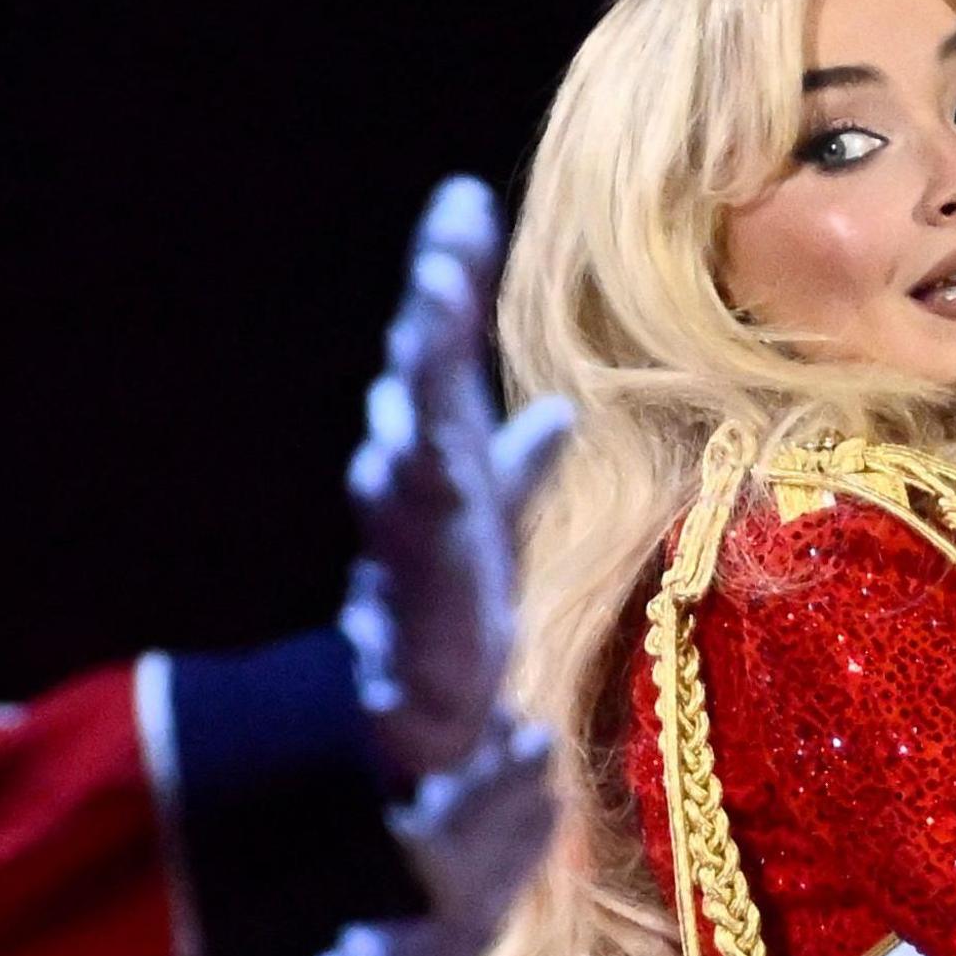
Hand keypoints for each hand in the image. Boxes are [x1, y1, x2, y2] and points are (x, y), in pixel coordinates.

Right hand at [343, 176, 573, 780]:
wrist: (400, 751)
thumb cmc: (443, 641)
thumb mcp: (490, 541)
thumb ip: (514, 476)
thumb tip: (555, 413)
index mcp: (438, 466)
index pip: (443, 361)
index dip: (448, 286)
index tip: (461, 203)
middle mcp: (414, 491)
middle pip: (425, 381)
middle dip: (435, 302)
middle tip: (450, 219)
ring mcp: (409, 541)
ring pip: (418, 437)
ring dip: (424, 367)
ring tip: (436, 292)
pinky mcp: (416, 600)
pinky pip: (417, 533)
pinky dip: (413, 482)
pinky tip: (406, 438)